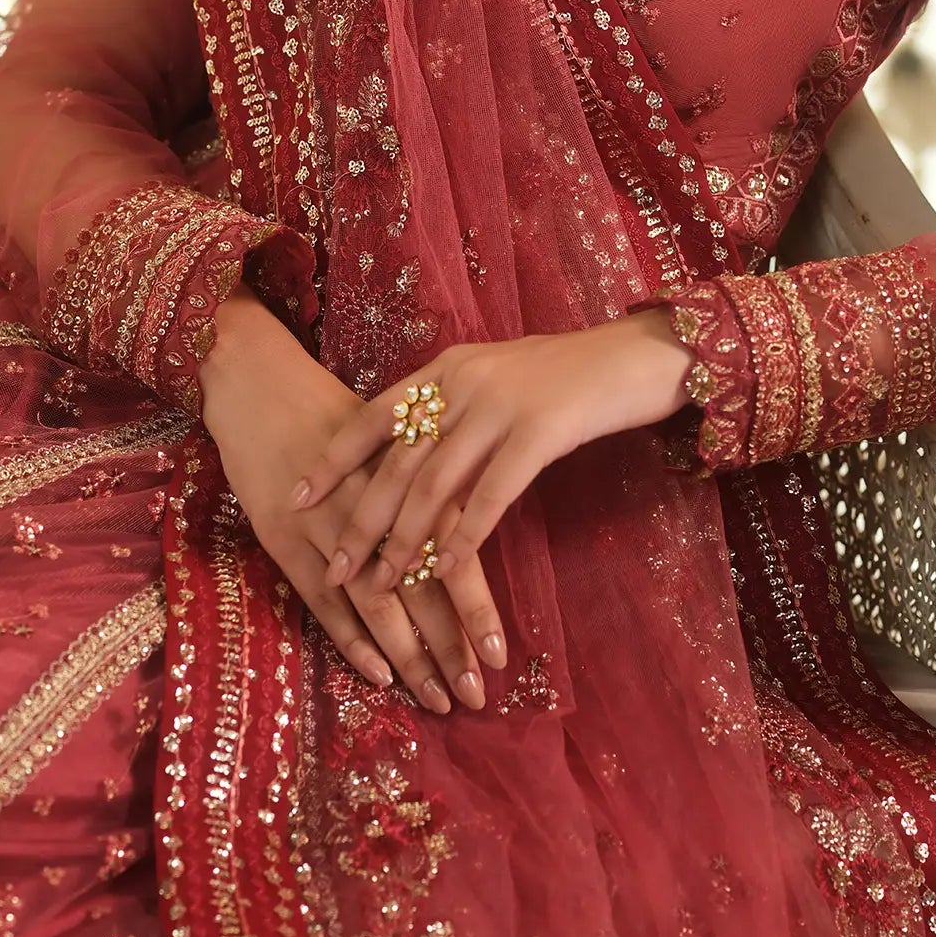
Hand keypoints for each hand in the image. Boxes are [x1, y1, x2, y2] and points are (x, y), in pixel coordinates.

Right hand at [197, 291, 471, 714]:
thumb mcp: (389, 440)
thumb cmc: (331, 412)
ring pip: (377, 601)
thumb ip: (427, 485)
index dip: (476, 607)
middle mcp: (373, 508)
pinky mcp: (284, 540)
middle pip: (420, 587)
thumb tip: (468, 538)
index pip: (451, 553)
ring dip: (409, 655)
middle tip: (479, 696)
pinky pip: (324, 601)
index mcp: (406, 479)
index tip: (502, 655)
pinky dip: (352, 639)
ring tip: (439, 698)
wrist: (258, 382)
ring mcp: (326, 527)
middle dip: (451, 645)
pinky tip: (380, 674)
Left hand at [291, 314, 694, 700]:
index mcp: (446, 368)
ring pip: (436, 482)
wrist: (638, 355)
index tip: (297, 497)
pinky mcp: (541, 431)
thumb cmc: (568, 375)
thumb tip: (409, 454)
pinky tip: (446, 569)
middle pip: (397, 461)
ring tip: (382, 582)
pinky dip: (464, 535)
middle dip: (361, 519)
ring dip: (405, 539)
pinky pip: (491, 493)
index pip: (372, 416)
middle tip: (336, 567)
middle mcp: (463, 383)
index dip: (333, 460)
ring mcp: (501, 405)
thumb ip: (453, 408)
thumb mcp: (496, 378)